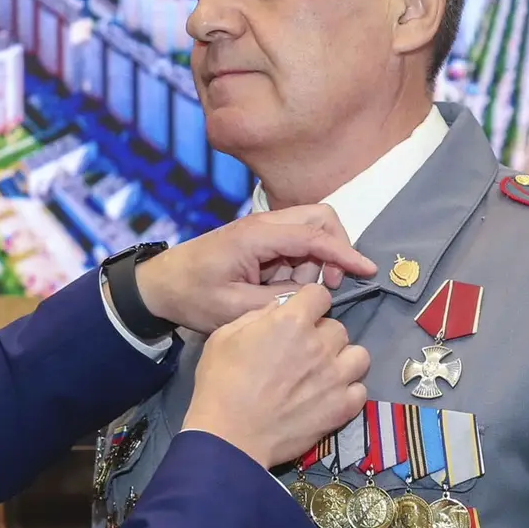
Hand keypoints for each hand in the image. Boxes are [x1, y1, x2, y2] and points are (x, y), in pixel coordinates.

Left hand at [133, 205, 375, 334]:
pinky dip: (302, 264)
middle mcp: (264, 224)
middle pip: (319, 218)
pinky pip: (296, 244)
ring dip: (316, 260)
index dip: (345, 253)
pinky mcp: (261, 241)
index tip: (368, 271)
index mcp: (257, 235)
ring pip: (310, 232)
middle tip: (329, 284)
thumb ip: (277, 301)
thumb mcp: (234, 309)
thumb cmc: (192, 296)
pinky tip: (283, 287)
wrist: (160, 285)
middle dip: (335, 248)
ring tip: (294, 291)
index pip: (314, 235)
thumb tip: (312, 298)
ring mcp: (263, 230)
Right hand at [183, 284, 370, 468]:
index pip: (320, 294)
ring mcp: (335, 377)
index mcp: (292, 321)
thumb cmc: (220, 384)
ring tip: (323, 373)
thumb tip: (279, 309)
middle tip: (302, 352)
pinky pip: (360, 389)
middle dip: (321, 335)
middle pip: (338, 327)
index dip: (309, 303)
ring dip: (342, 360)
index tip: (300, 316)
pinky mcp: (342, 407)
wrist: (229, 436)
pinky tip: (329, 397)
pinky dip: (348, 391)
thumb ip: (256, 316)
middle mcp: (320, 344)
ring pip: (359, 355)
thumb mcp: (224, 337)